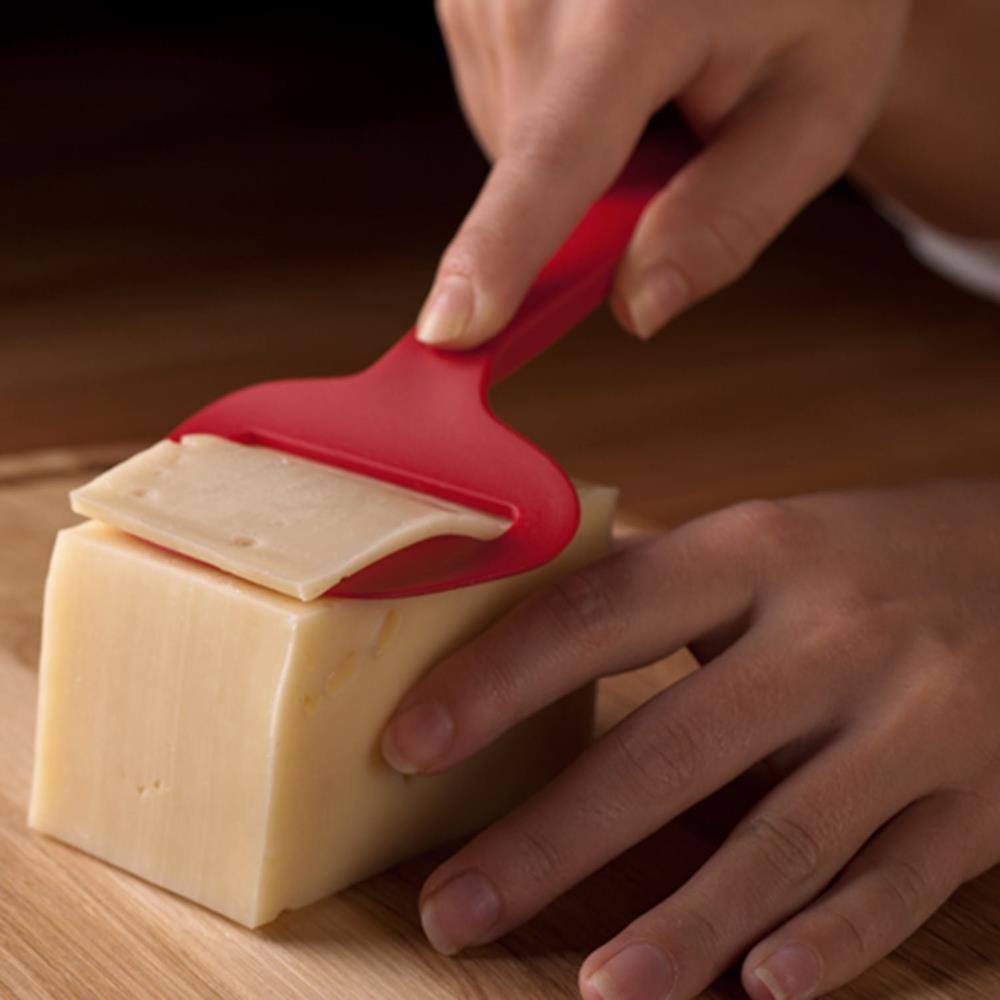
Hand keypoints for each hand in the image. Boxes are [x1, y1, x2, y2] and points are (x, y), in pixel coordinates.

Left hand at [382, 481, 999, 998]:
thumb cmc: (869, 552)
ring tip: (596, 986)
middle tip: (453, 908)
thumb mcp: (767, 537)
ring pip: (780, 838)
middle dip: (552, 840)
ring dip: (682, 923)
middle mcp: (828, 635)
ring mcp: (909, 722)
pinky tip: (759, 990)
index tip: (410, 744)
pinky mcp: (976, 798)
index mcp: (754, 552)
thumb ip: (658, 580)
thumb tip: (522, 612)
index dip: (497, 680)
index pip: (598, 614)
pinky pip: (895, 882)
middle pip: (668, 749)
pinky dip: (829, 941)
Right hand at [417, 0, 909, 347]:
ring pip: (506, 145)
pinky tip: (599, 55)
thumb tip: (638, 308)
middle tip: (672, 130)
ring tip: (642, 74)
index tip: (451, 328)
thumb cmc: (806, 6)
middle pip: (527, 171)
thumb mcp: (810, 115)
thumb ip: (726, 220)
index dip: (501, 252)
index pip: (553, 159)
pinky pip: (493, 102)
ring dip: (569, 145)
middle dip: (592, 192)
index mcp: (632, 6)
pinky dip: (545, 107)